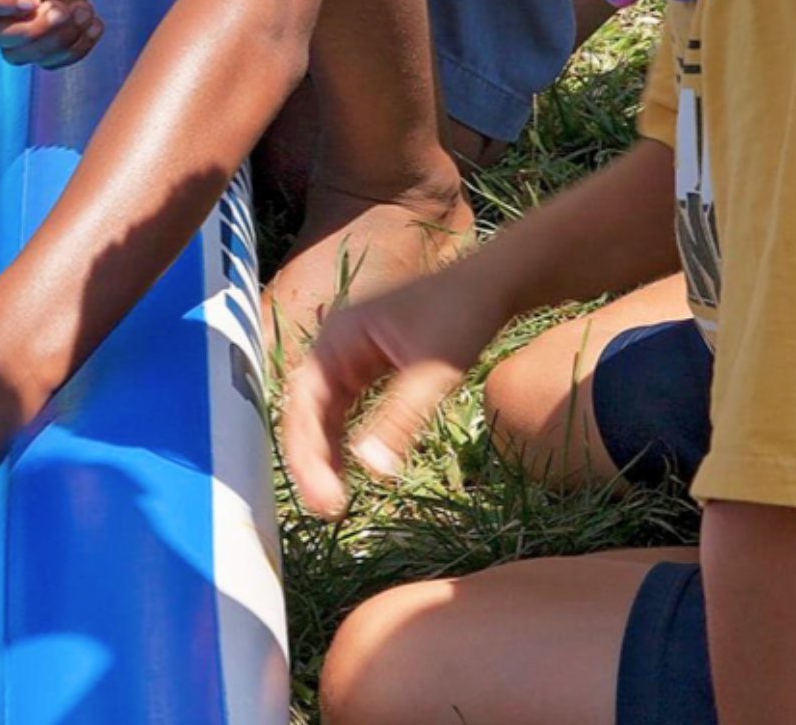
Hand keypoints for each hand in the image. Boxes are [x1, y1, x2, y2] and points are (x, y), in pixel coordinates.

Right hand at [283, 271, 506, 517]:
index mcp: (336, 338)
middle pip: (306, 411)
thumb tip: (372, 469)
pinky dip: (343, 441)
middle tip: (327, 508)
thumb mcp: (432, 370)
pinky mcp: (367, 367)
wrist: (491, 285)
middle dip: (311, 460)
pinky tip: (351, 471)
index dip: (307, 453)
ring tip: (333, 500)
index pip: (304, 404)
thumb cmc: (461, 316)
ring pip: (323, 415)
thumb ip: (400, 417)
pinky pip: (345, 410)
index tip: (323, 496)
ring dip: (324, 454)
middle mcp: (333, 347)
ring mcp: (348, 356)